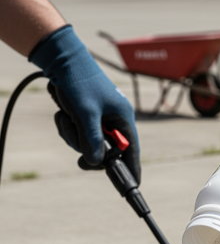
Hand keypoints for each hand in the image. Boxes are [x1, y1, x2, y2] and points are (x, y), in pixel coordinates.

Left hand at [29, 25, 140, 182]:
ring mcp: (99, 118)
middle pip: (105, 150)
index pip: (131, 150)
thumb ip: (92, 139)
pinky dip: (68, 128)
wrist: (61, 58)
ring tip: (65, 118)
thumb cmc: (78, 81)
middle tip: (77, 154)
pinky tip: (62, 114)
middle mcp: (114, 119)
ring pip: (88, 143)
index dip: (132, 168)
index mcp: (122, 118)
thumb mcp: (86, 113)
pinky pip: (78, 133)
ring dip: (73, 135)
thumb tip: (96, 162)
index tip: (134, 185)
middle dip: (87, 148)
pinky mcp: (86, 116)